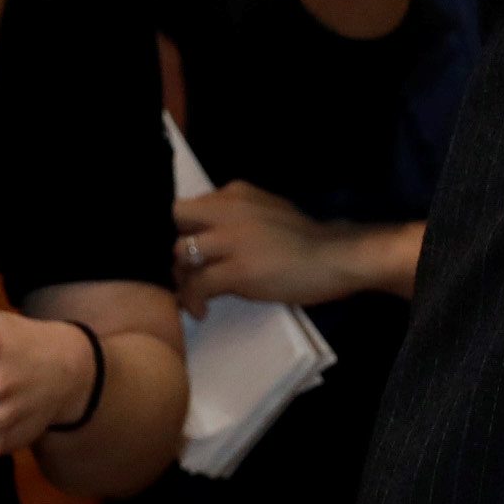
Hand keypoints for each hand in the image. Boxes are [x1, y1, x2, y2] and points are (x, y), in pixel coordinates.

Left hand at [173, 180, 418, 314]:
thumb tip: (204, 231)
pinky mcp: (238, 269)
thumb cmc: (304, 239)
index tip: (178, 251)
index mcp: (235, 193)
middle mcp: (229, 209)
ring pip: (180, 254)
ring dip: (178, 277)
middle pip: (174, 220)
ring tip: (189, 294)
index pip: (185, 204)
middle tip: (178, 271)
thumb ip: (236, 214)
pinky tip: (202, 310)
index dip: (175, 229)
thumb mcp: (267, 210)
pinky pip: (198, 285)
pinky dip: (193, 300)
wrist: (335, 257)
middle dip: (168, 247)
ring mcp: (233, 239)